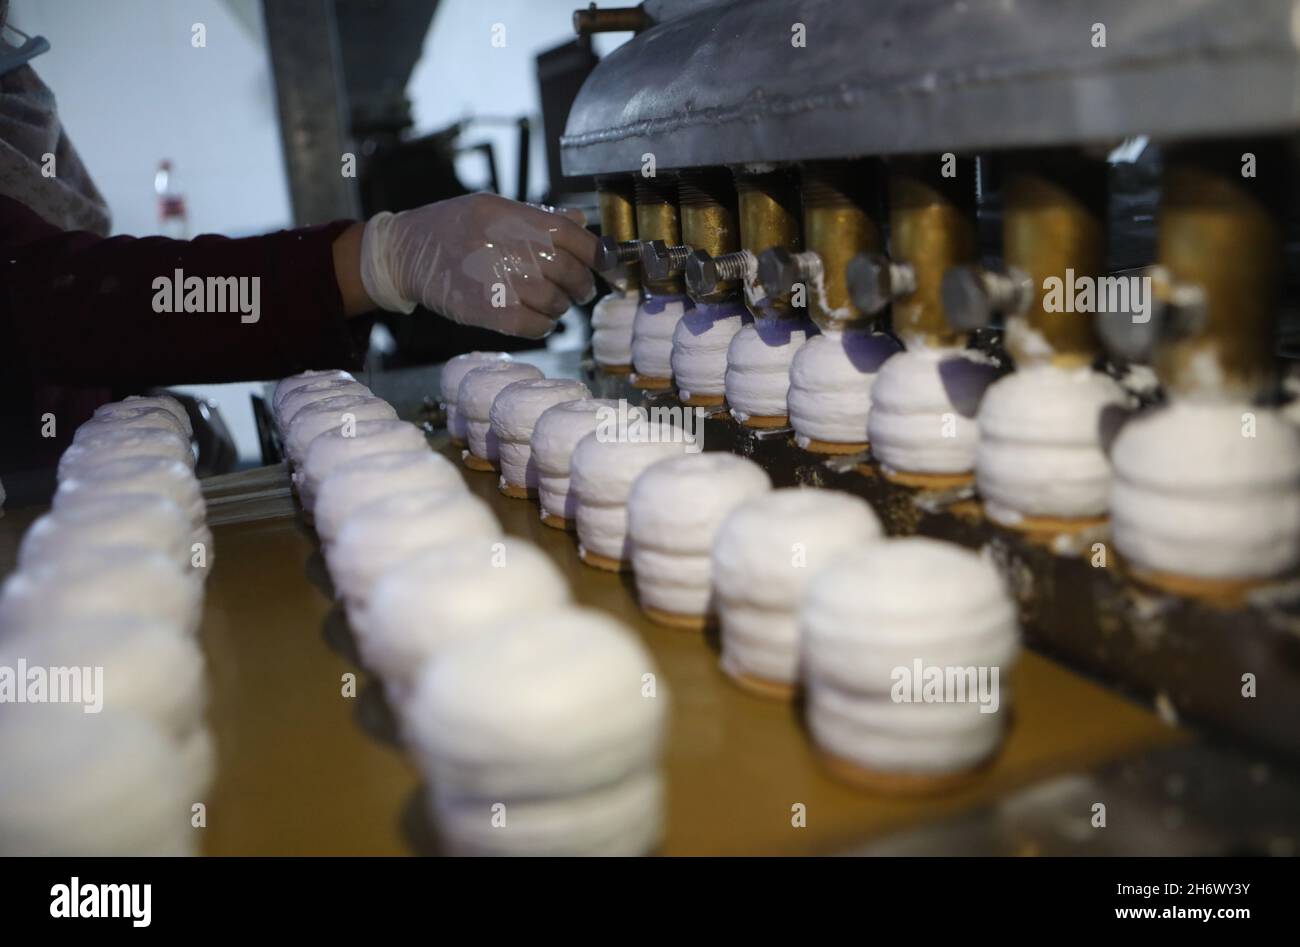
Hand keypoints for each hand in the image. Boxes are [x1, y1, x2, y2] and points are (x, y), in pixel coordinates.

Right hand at [358, 193, 598, 338]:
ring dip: (560, 307)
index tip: (607, 266)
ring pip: (555, 303)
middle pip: (570, 273)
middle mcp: (509, 247)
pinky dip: (543, 325)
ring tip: (551, 302)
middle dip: (581, 286)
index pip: (574, 237)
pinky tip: (536, 318)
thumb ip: (539, 217)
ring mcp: (499, 281)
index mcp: (513, 217)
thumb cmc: (453, 227)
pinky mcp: (488, 312)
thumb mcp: (494, 208)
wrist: (406, 253)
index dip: (598, 255)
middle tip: (579, 290)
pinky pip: (535, 326)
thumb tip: (583, 222)